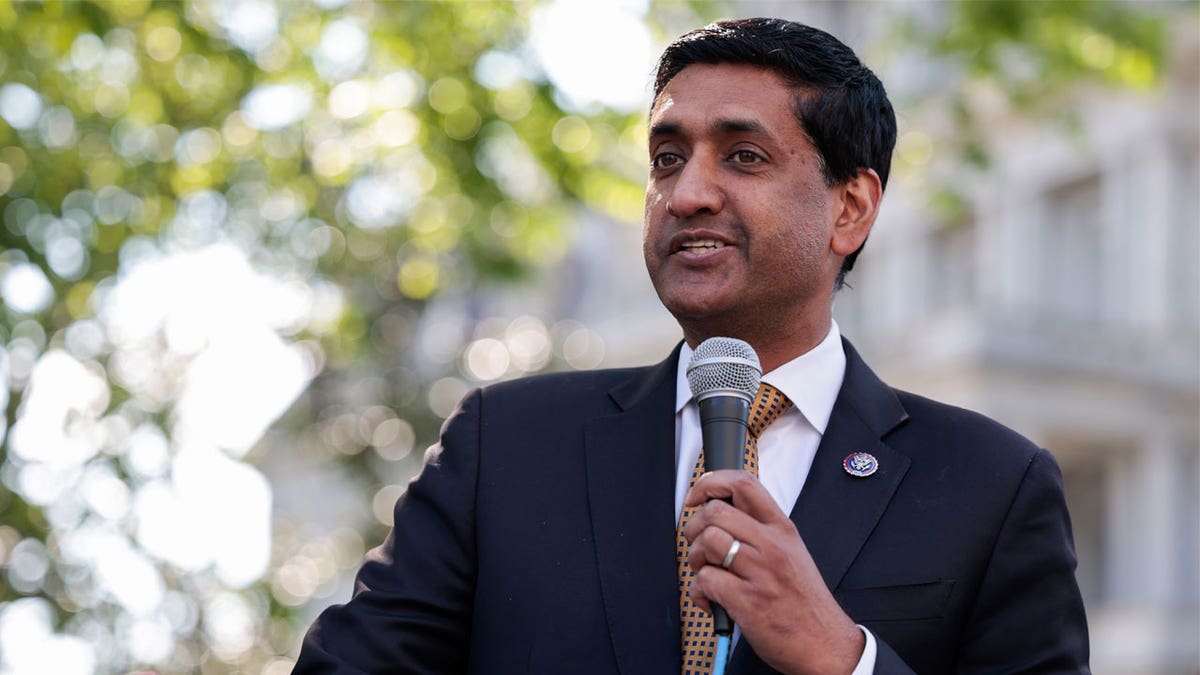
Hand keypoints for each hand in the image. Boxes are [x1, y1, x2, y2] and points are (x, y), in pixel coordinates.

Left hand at [683, 469, 864, 674]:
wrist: (825, 644)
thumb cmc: (803, 601)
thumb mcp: (791, 553)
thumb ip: (760, 531)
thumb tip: (718, 514)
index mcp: (782, 529)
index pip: (744, 483)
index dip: (710, 483)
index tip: (696, 497)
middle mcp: (772, 545)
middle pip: (715, 512)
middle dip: (694, 528)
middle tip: (700, 547)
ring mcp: (761, 572)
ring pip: (707, 542)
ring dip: (695, 559)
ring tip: (707, 574)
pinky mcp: (749, 601)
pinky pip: (706, 580)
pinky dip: (699, 592)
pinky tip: (711, 601)